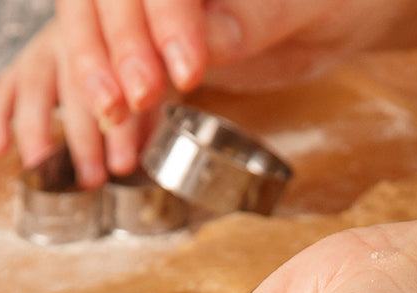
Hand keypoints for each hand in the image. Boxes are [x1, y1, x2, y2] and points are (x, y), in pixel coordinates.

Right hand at [0, 0, 416, 187]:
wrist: (332, 19)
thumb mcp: (298, 8)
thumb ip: (248, 18)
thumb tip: (199, 43)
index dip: (162, 20)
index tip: (187, 71)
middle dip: (111, 50)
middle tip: (140, 100)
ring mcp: (139, 6)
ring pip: (84, 30)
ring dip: (87, 84)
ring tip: (111, 131)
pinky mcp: (137, 44)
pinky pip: (99, 71)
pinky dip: (95, 112)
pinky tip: (108, 154)